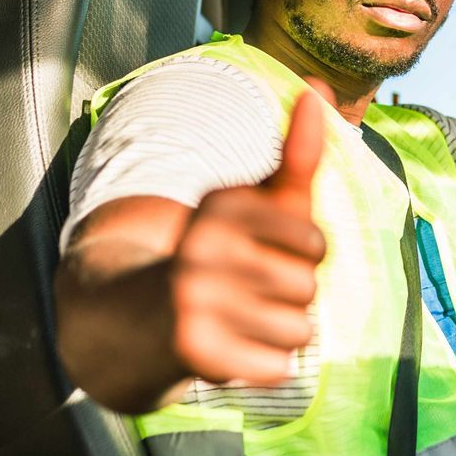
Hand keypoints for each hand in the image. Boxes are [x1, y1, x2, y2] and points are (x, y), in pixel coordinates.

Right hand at [163, 80, 329, 385]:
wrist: (135, 319)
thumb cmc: (216, 255)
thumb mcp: (251, 202)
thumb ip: (296, 154)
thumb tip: (320, 87)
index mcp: (220, 206)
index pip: (314, 243)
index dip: (305, 255)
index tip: (271, 252)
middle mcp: (202, 247)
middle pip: (307, 288)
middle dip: (291, 295)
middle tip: (250, 291)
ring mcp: (194, 300)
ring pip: (296, 330)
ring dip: (279, 331)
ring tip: (242, 318)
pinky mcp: (194, 351)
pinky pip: (276, 367)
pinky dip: (263, 364)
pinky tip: (233, 347)